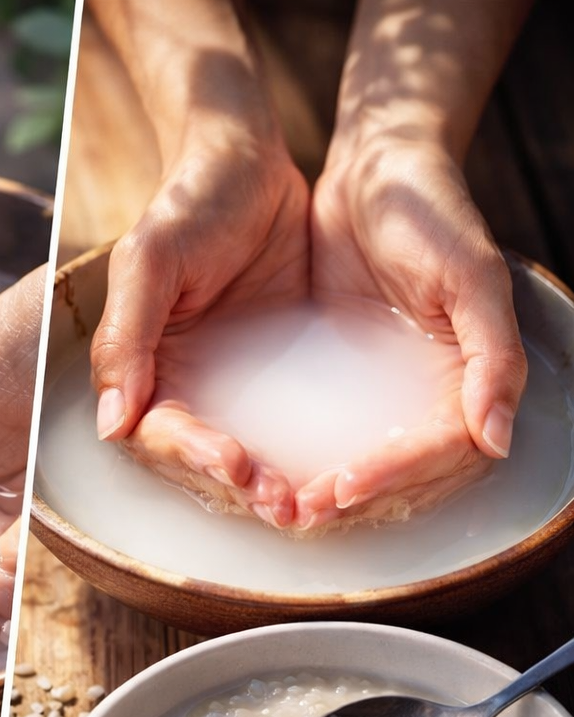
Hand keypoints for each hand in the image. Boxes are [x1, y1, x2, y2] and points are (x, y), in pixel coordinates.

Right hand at [94, 126, 310, 526]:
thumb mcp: (151, 262)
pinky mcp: (267, 374)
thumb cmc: (191, 202)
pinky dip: (297, 454)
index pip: (154, 433)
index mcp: (139, 364)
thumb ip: (126, 340)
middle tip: (283, 502)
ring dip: (267, 483)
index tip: (234, 466)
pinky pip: (277, 427)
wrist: (248, 160)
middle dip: (236, 485)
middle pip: (195, 456)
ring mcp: (222, 382)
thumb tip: (110, 423)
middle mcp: (174, 382)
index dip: (190, 457)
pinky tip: (328, 470)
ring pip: (237, 453)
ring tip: (305, 502)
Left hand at [300, 138, 524, 528]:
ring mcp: (378, 384)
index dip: (397, 474)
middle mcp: (424, 390)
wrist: (375, 169)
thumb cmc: (433, 213)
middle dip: (351, 493)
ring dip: (320, 484)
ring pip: (355, 453)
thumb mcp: (471, 276)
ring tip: (278, 502)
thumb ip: (493, 356)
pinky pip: (319, 423)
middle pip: (395, 466)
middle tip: (301, 510)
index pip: (438, 449)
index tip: (346, 487)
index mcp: (466, 376)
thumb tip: (495, 441)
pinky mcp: (334, 371)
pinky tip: (259, 464)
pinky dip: (295, 448)